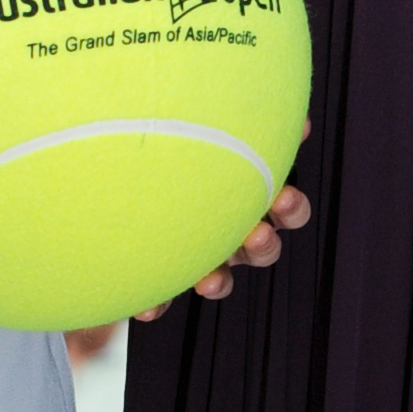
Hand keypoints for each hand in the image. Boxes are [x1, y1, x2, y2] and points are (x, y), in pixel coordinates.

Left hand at [133, 121, 312, 319]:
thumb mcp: (209, 119)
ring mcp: (198, 250)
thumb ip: (242, 117)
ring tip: (209, 278)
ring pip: (222, 277)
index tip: (283, 197)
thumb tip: (285, 108)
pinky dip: (160, 301)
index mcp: (247, 192)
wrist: (122, 162)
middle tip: (255, 233)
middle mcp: (228, 225)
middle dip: (262, 244)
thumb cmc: (179, 132)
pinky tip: (149, 303)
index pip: (285, 207)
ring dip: (220, 280)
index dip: (290, 208)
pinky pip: (165, 293)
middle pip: (261, 247)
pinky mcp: (163, 269)